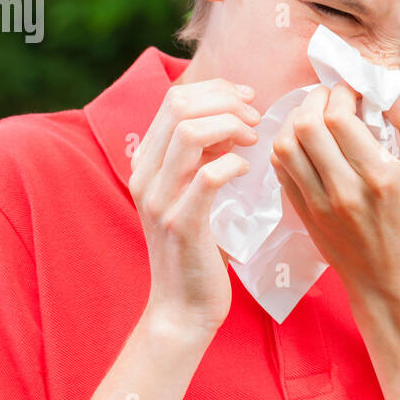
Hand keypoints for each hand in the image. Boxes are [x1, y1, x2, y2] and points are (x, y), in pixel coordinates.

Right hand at [128, 78, 261, 337]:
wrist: (182, 309)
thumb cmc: (196, 250)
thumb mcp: (189, 194)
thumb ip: (198, 157)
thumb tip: (227, 118)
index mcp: (145, 163)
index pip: (174, 99)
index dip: (216, 90)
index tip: (247, 101)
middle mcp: (144, 176)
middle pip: (180, 106)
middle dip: (226, 102)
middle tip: (256, 119)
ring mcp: (159, 200)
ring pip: (190, 133)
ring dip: (231, 126)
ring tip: (254, 140)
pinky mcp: (182, 224)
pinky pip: (208, 176)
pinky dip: (233, 163)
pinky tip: (247, 169)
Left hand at [269, 82, 399, 309]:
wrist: (391, 279)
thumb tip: (387, 87)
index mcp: (380, 176)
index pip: (340, 118)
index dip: (341, 93)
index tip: (352, 90)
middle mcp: (345, 190)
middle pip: (307, 126)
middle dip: (316, 98)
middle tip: (330, 96)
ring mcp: (318, 203)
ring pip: (285, 145)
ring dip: (295, 119)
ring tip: (314, 113)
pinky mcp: (302, 212)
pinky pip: (280, 168)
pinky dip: (286, 144)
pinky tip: (304, 139)